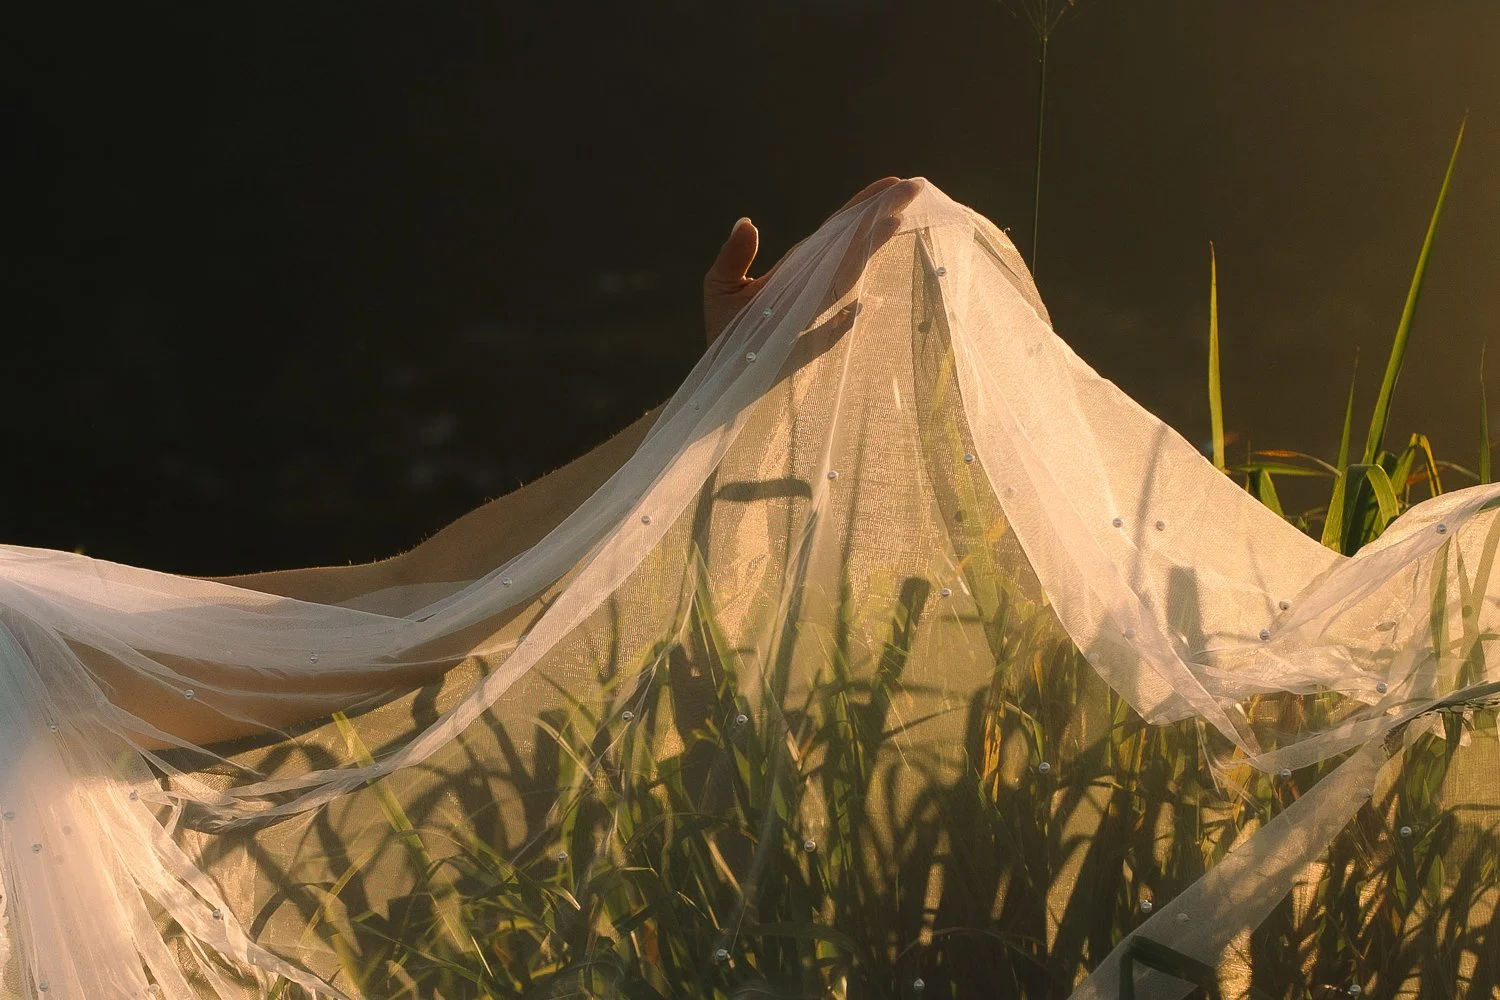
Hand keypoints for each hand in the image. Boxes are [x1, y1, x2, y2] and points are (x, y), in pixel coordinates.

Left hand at [702, 177, 913, 344]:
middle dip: (879, 216)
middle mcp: (811, 285)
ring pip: (846, 277)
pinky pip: (831, 332)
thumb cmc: (726, 330)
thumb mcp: (720, 286)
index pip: (834, 232)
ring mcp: (813, 314)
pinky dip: (848, 320)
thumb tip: (747, 222)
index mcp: (797, 267)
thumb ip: (733, 257)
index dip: (860, 208)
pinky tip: (870, 304)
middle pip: (850, 245)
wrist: (723, 373)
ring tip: (897, 222)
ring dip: (870, 251)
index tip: (890, 183)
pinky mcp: (807, 347)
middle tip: (912, 187)